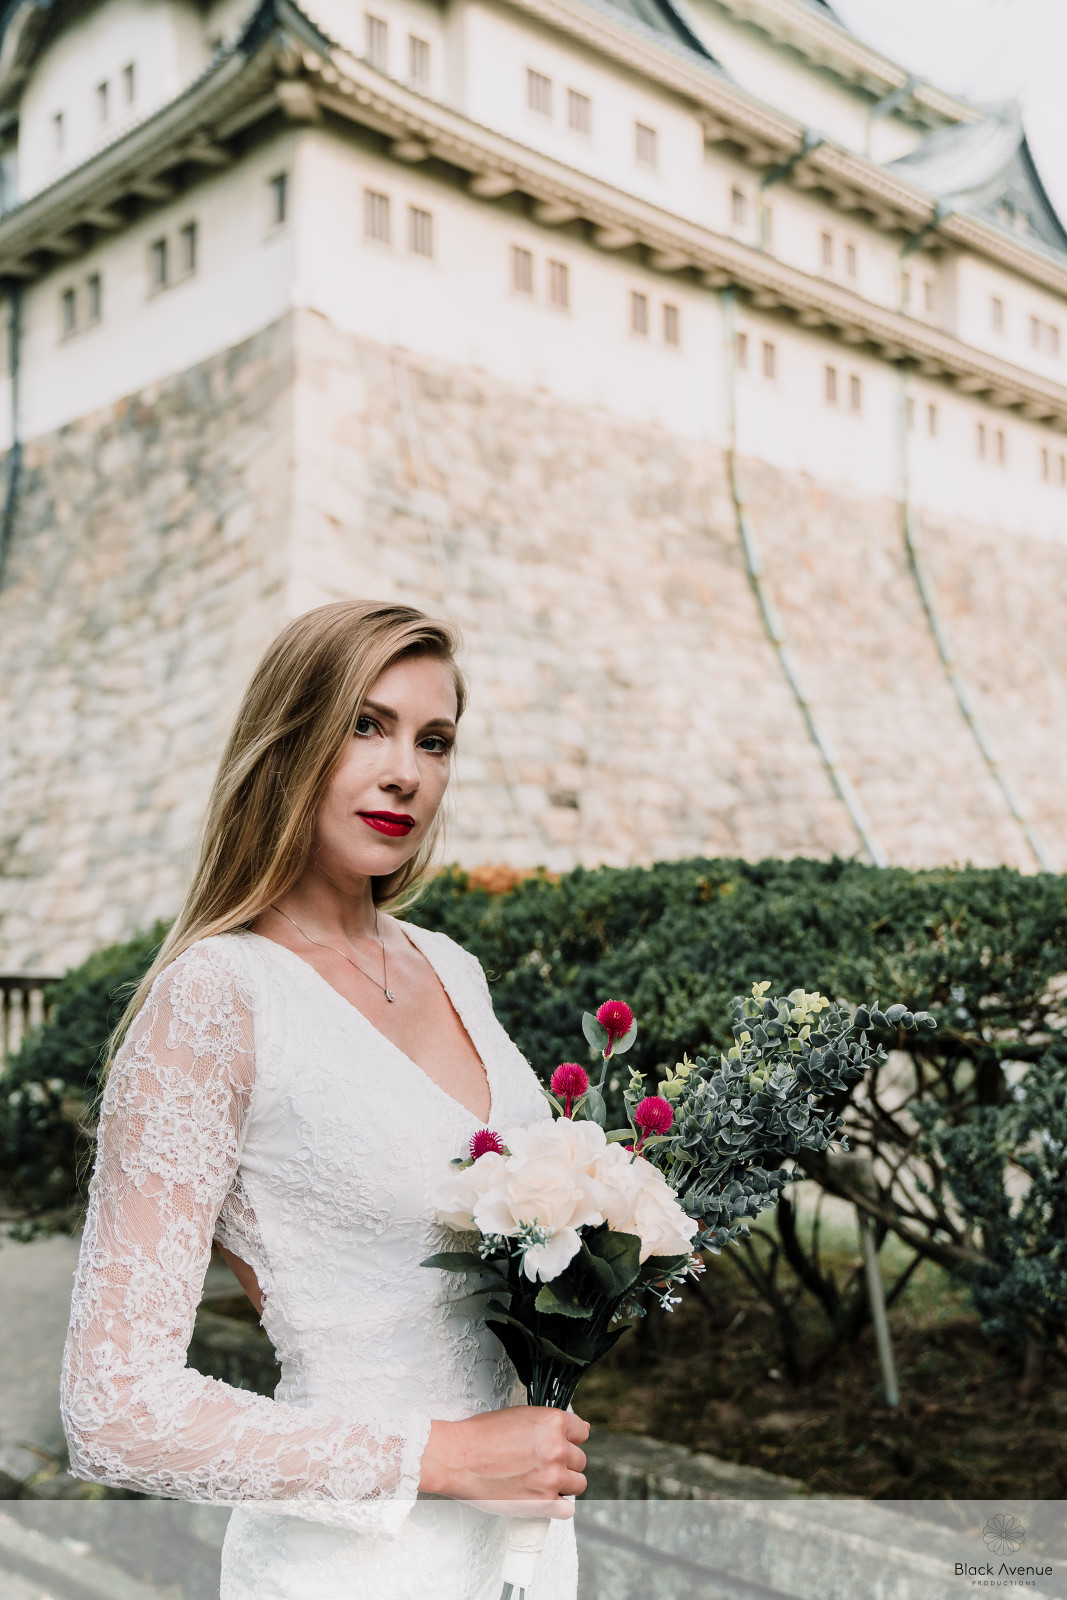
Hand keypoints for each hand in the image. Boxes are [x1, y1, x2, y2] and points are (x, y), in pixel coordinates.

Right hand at [418, 1406, 588, 1517]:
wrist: (457, 1459)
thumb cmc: (481, 1436)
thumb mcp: (519, 1415)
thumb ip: (548, 1424)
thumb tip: (573, 1430)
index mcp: (552, 1422)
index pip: (582, 1431)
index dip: (569, 1438)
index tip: (562, 1443)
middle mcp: (557, 1449)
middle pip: (580, 1459)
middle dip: (565, 1461)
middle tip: (543, 1463)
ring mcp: (552, 1477)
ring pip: (578, 1484)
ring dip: (563, 1483)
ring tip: (541, 1480)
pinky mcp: (543, 1503)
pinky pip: (567, 1509)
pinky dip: (558, 1505)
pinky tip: (543, 1497)